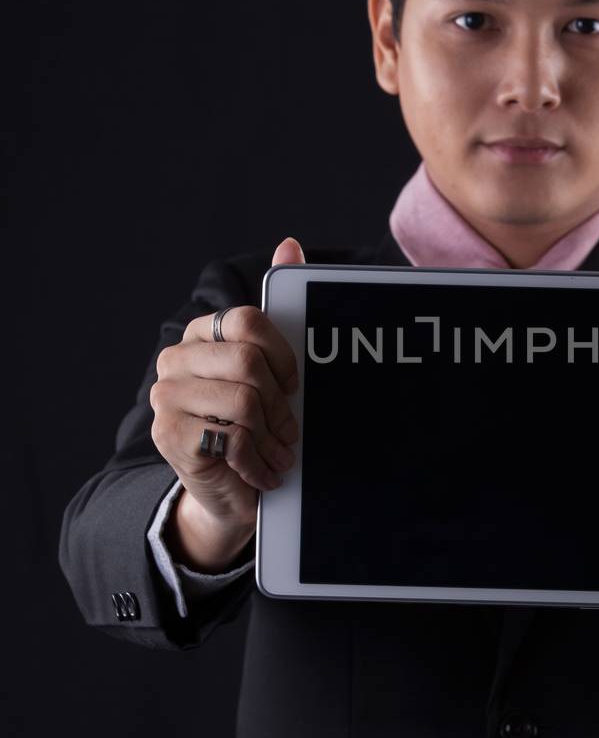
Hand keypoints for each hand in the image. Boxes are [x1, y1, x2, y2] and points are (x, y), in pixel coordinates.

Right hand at [149, 236, 305, 538]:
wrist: (234, 493)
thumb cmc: (258, 425)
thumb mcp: (276, 368)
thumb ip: (281, 305)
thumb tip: (290, 244)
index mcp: (201, 335)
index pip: (248, 321)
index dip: (282, 356)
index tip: (293, 385)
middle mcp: (175, 360)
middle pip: (248, 362)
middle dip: (280, 404)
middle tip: (287, 430)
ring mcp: (166, 398)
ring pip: (244, 402)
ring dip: (272, 438)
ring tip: (275, 453)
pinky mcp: (169, 437)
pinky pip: (232, 437)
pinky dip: (258, 461)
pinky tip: (260, 472)